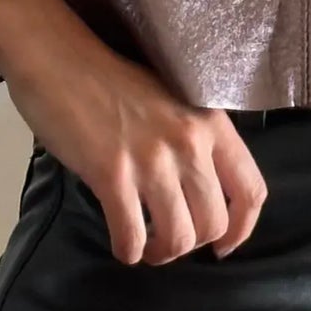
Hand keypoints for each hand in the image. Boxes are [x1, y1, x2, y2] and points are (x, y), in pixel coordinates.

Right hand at [0, 0, 267, 265]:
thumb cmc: (113, 79)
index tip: (223, 247)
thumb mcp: (174, 103)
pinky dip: (129, 251)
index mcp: (211, 123)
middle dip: (192, 245)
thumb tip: (201, 192)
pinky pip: (132, 235)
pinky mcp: (112, 173)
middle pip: (214, 224)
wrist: (60, 57)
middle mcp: (190, 142)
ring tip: (147, 247)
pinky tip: (122, 245)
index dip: (241, 230)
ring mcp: (152, 158)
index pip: (251, 191)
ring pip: (178, 238)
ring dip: (162, 253)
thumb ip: (194, 141)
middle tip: (169, 240)